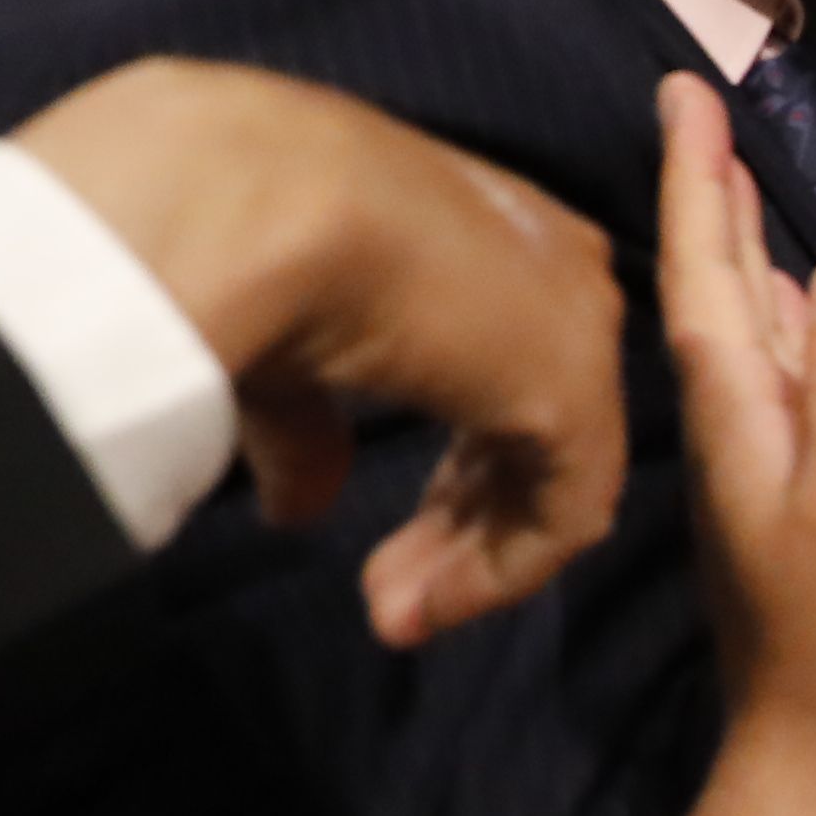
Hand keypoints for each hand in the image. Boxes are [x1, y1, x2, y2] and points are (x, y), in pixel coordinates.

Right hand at [4, 54, 631, 644]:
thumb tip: (300, 505)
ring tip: (395, 616)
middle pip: (532, 425)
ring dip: (471, 559)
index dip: (451, 466)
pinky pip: (564, 512)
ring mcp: (574, 324)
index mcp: (484, 232)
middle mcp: (549, 267)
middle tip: (388, 598)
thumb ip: (308, 426)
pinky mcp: (575, 389)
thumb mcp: (280, 347)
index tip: (380, 535)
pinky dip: (499, 573)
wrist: (246, 199)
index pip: (496, 364)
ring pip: (554, 473)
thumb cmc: (240, 237)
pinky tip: (428, 607)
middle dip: (460, 524)